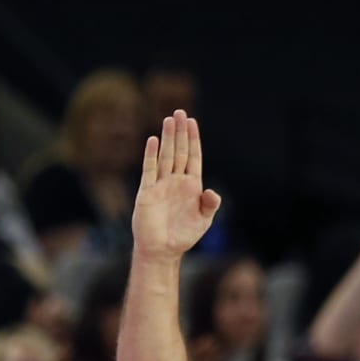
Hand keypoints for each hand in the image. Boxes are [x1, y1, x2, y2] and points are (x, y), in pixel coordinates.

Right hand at [132, 112, 221, 261]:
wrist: (163, 249)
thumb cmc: (184, 235)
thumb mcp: (204, 220)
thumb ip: (209, 205)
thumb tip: (212, 192)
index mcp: (192, 186)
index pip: (193, 157)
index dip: (194, 140)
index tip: (193, 122)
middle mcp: (176, 181)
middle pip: (180, 151)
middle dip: (180, 132)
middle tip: (180, 111)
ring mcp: (161, 184)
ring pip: (166, 156)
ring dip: (168, 138)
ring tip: (169, 119)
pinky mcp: (147, 191)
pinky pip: (149, 169)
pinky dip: (151, 155)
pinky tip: (153, 141)